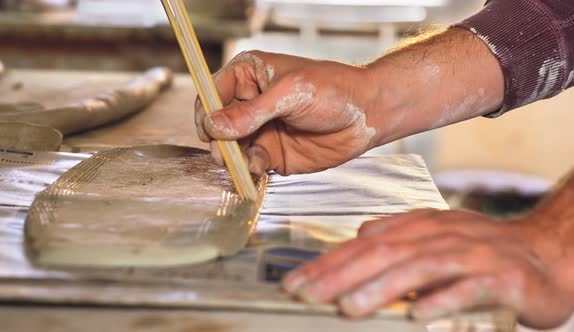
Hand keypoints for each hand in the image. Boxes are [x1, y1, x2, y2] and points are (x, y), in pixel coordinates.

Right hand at [194, 51, 379, 175]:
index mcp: (249, 75)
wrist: (367, 114)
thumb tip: (214, 126)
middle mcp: (249, 103)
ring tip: (245, 163)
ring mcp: (259, 130)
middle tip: (225, 153)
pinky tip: (259, 169)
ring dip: (233, 159)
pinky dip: (249, 170)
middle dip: (218, 141)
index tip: (210, 130)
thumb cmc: (333, 89)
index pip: (212, 93)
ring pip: (231, 148)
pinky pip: (250, 165)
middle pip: (216, 125)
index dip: (207, 112)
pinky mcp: (272, 154)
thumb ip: (251, 112)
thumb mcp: (290, 94)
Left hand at [281, 209, 573, 328]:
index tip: (296, 282)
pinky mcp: (500, 279)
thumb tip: (361, 233)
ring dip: (382, 288)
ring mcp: (470, 255)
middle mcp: (440, 236)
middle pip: (383, 254)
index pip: (364, 244)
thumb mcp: (436, 234)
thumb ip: (399, 232)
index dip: (328, 263)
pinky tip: (418, 316)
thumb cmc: (483, 249)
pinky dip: (443, 300)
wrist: (543, 253)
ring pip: (419, 268)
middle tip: (306, 295)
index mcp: (420, 227)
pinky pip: (468, 290)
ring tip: (348, 308)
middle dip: (340, 275)